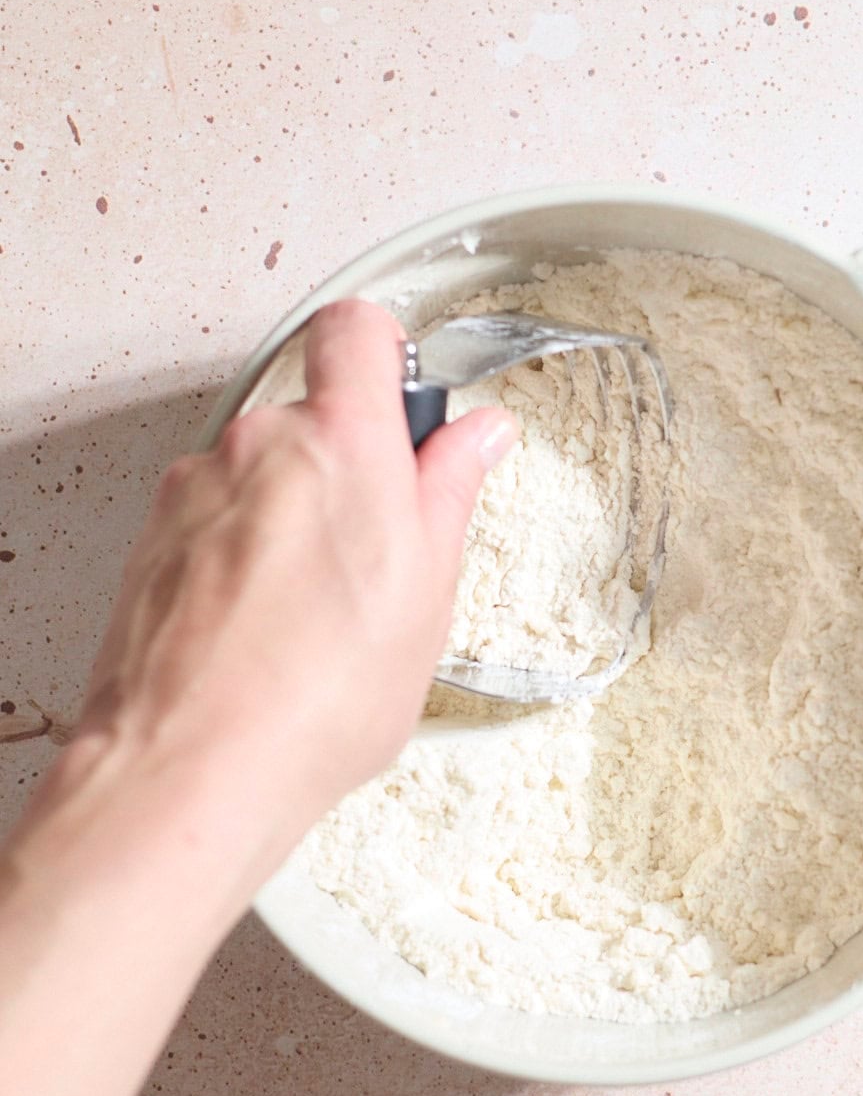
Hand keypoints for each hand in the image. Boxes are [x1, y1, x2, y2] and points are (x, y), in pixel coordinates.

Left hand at [74, 298, 517, 830]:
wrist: (192, 764)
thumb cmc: (314, 695)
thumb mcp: (426, 593)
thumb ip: (448, 492)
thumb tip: (476, 439)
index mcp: (343, 441)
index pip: (357, 331)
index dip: (387, 353)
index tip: (407, 398)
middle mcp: (259, 445)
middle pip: (312, 420)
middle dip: (347, 472)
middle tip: (378, 553)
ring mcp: (197, 489)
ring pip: (260, 477)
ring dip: (289, 521)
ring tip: (315, 615)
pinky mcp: (154, 537)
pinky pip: (214, 522)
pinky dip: (239, 558)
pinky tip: (264, 631)